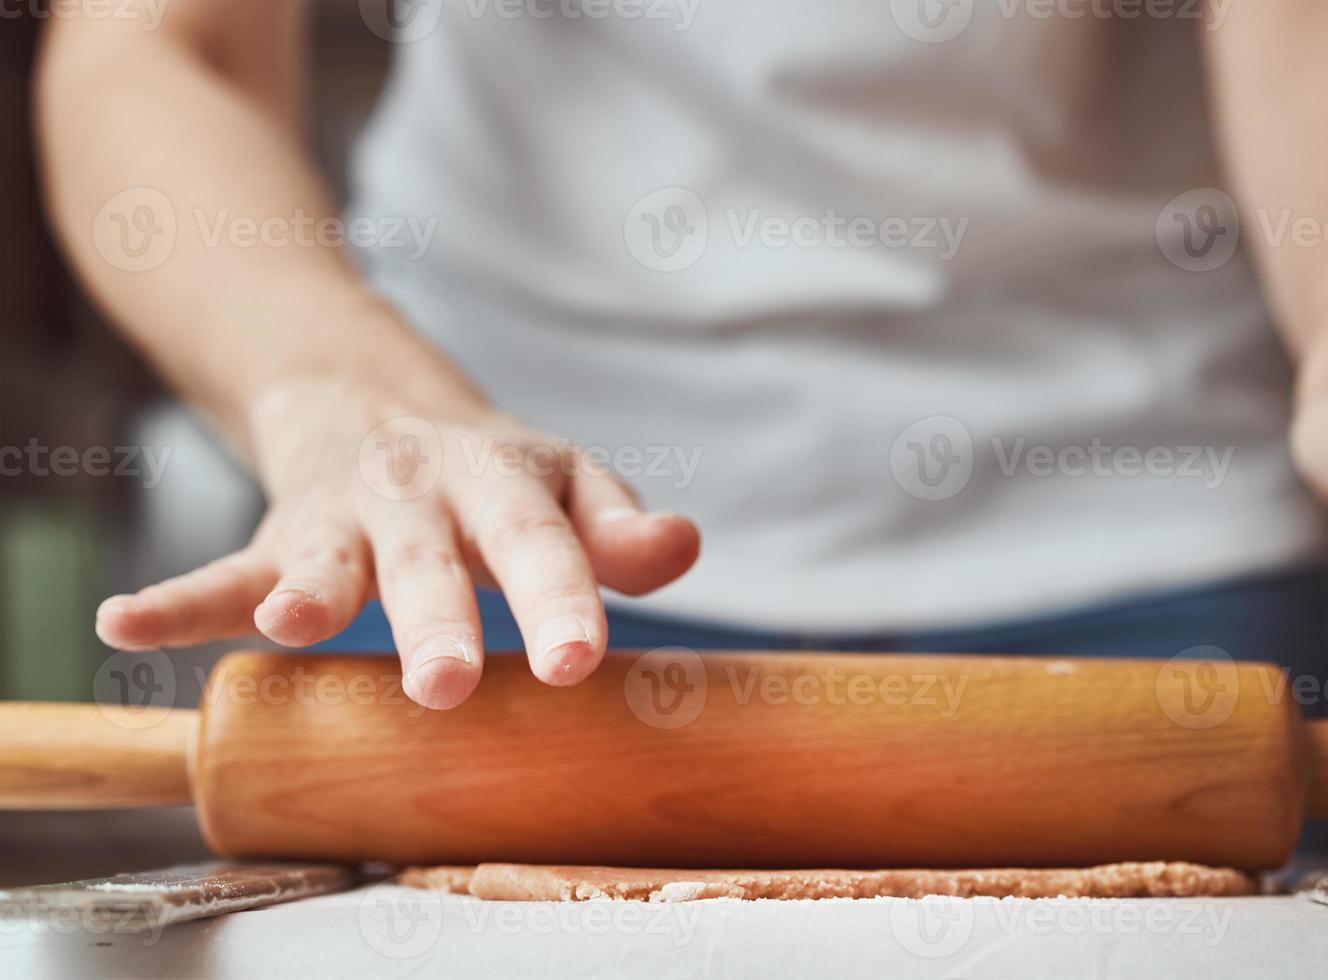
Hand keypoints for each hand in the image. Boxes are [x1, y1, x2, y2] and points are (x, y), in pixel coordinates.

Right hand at [94, 379, 700, 708]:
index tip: (574, 663)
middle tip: (443, 686)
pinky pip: (222, 571)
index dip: (560, 600)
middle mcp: (421, 493)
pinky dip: (175, 602)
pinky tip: (125, 627)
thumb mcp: (564, 486)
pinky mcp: (279, 539)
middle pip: (430, 562)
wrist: (378, 403)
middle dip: (434, 622)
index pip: (542, 543)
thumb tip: (685, 546)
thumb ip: (617, 527)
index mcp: (504, 480)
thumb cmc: (496, 477)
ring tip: (289, 620)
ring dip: (305, 591)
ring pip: (325, 557)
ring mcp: (343, 516)